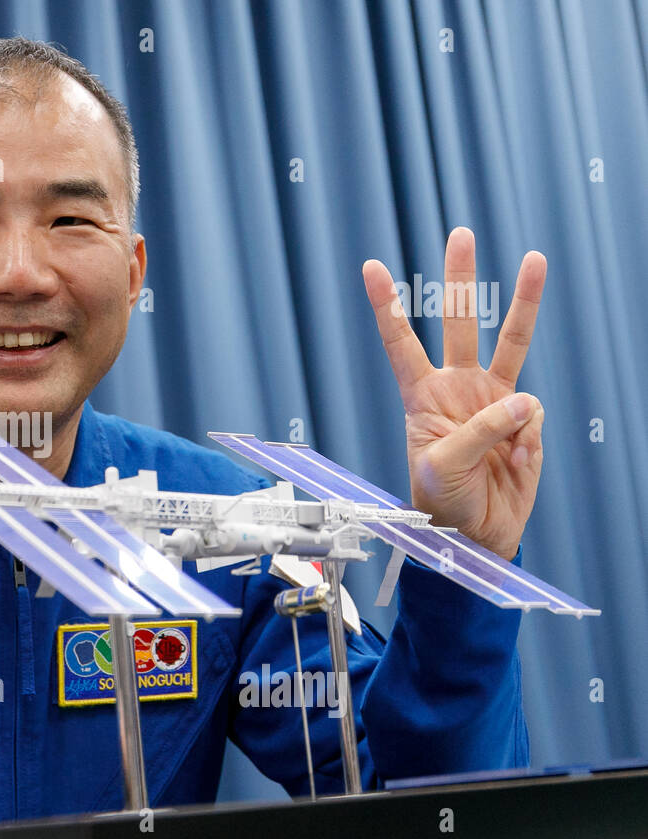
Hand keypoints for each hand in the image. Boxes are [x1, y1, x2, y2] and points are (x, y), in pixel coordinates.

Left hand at [362, 227, 544, 559]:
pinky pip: (533, 415)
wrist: (475, 535)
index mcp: (423, 397)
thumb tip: (524, 401)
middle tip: (459, 233)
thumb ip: (481, 430)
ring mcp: (494, 402)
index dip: (388, 307)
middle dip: (460, 278)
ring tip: (535, 259)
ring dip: (524, 301)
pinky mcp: (525, 422)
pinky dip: (527, 437)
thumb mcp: (444, 466)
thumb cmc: (442, 503)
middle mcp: (458, 389)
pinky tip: (513, 461)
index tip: (372, 267)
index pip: (401, 343)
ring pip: (511, 341)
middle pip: (461, 323)